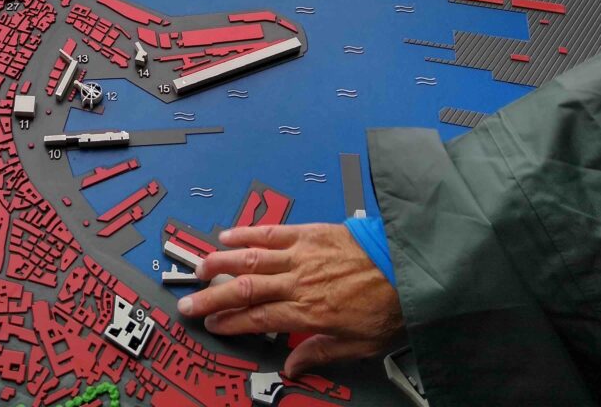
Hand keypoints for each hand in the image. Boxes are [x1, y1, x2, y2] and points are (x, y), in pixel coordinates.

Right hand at [175, 223, 403, 376]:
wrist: (410, 267)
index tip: (212, 326)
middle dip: (213, 298)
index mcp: (309, 312)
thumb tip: (291, 367)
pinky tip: (228, 235)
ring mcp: (301, 255)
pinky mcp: (309, 233)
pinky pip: (271, 232)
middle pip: (244, 290)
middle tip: (189, 303)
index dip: (231, 324)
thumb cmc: (388, 306)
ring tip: (199, 269)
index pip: (258, 319)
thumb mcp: (359, 344)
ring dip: (221, 263)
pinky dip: (247, 233)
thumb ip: (320, 353)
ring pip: (251, 259)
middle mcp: (298, 282)